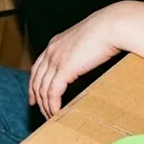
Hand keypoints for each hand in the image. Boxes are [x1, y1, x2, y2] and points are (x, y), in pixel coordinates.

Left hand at [29, 2, 126, 117]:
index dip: (33, 85)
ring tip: (51, 117)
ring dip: (46, 106)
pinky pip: (52, 92)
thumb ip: (78, 53)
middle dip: (37, 99)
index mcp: (54, 44)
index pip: (37, 69)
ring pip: (43, 89)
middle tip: (41, 112)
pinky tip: (56, 113)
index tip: (34, 98)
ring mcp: (55, 60)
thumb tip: (83, 63)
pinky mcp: (64, 69)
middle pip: (36, 81)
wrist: (111, 26)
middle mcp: (51, 52)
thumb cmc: (105, 31)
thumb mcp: (85, 42)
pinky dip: (53, 105)